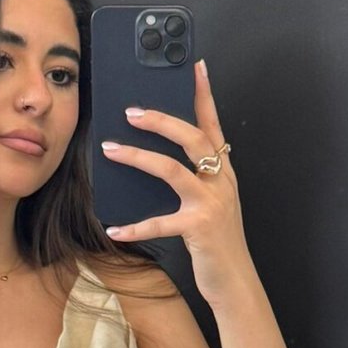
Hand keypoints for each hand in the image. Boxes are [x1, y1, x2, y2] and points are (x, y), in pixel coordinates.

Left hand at [100, 57, 249, 298]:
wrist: (236, 281)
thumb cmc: (217, 240)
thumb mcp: (209, 201)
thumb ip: (192, 177)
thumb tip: (153, 156)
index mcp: (223, 170)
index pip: (213, 124)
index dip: (204, 94)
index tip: (195, 66)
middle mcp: (221, 181)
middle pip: (193, 138)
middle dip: (162, 121)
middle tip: (131, 111)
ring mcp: (211, 203)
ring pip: (173, 170)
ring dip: (139, 157)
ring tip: (111, 149)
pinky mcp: (199, 228)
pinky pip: (160, 223)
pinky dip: (135, 227)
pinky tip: (114, 229)